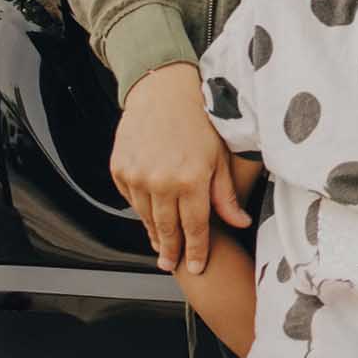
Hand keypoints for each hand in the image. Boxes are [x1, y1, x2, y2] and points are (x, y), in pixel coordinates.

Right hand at [109, 62, 254, 274]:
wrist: (162, 90)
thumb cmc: (197, 119)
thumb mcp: (220, 156)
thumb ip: (225, 195)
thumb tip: (238, 223)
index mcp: (191, 180)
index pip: (194, 228)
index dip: (196, 252)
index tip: (196, 267)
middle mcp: (160, 181)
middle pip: (166, 229)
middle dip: (171, 251)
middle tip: (171, 265)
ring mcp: (136, 176)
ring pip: (145, 217)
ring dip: (154, 233)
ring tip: (161, 244)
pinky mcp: (119, 168)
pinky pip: (130, 199)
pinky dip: (140, 208)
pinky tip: (149, 212)